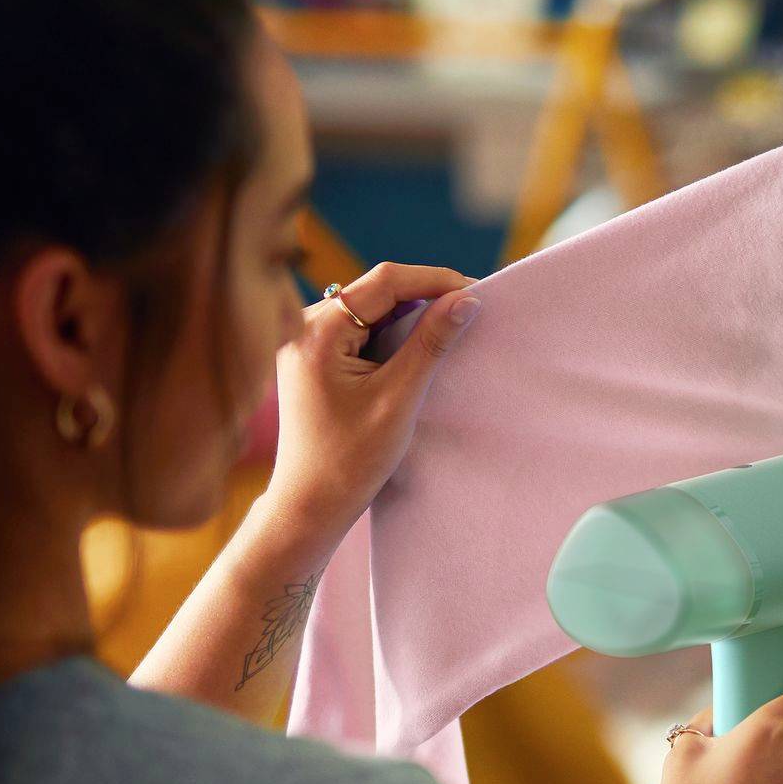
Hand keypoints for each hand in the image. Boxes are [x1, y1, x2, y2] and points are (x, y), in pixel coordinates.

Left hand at [265, 262, 479, 538]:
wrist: (310, 503)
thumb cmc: (350, 459)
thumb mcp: (398, 398)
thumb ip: (431, 343)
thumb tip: (467, 299)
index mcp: (318, 332)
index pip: (385, 282)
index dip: (434, 280)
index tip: (476, 292)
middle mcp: (305, 327)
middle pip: (376, 290)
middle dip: (425, 294)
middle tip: (470, 309)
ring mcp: (307, 341)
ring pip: (370, 308)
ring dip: (411, 314)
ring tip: (450, 327)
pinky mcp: (315, 357)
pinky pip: (360, 329)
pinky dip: (393, 332)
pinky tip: (419, 346)